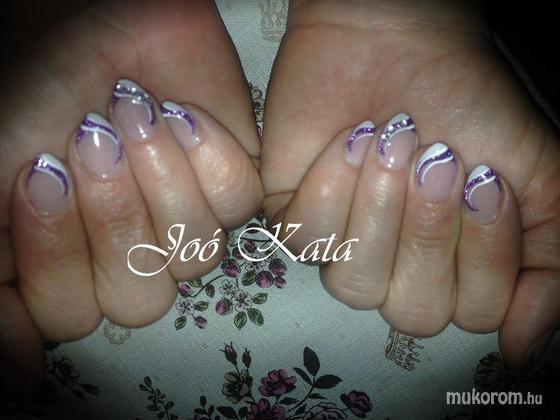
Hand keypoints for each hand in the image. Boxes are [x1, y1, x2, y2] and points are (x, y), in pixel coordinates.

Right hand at [0, 0, 261, 396]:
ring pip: (195, 255)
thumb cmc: (30, 90)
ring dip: (159, 180)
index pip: (72, 314)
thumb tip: (22, 372)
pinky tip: (180, 113)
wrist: (90, 17)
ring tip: (131, 112)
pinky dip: (208, 156)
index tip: (39, 172)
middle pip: (141, 298)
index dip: (59, 256)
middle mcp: (128, 250)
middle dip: (113, 218)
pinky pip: (238, 204)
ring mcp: (184, 219)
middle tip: (90, 139)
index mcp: (68, 259)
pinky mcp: (231, 182)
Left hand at [261, 0, 558, 366]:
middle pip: (413, 312)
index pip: (473, 313)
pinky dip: (331, 185)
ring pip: (355, 286)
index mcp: (456, 264)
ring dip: (379, 209)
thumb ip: (550, 263)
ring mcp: (345, 248)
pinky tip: (348, 141)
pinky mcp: (296, 220)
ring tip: (390, 143)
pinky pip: (308, 240)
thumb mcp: (535, 174)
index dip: (482, 255)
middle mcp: (399, 267)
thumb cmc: (465, 100)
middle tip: (436, 158)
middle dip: (429, 232)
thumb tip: (525, 350)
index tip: (485, 179)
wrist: (389, 41)